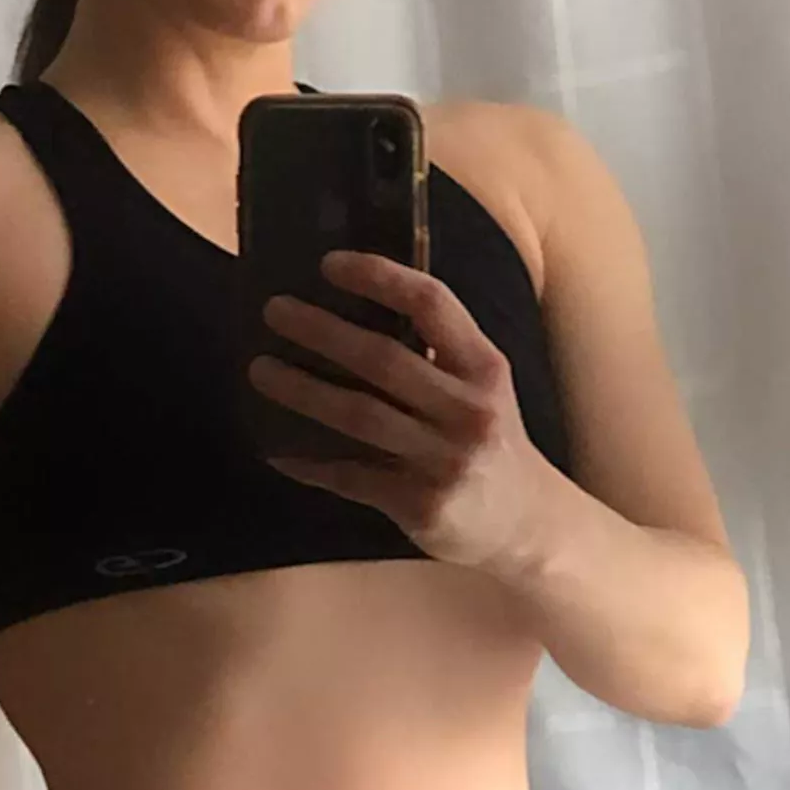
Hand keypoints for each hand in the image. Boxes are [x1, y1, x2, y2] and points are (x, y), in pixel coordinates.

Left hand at [249, 249, 544, 572]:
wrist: (529, 524)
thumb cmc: (491, 443)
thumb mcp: (482, 388)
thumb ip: (438, 352)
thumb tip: (356, 311)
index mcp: (485, 368)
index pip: (431, 304)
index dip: (379, 277)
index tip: (327, 265)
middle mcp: (469, 410)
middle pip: (383, 359)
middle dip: (321, 331)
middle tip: (274, 311)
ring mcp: (445, 461)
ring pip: (360, 416)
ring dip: (302, 390)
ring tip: (260, 370)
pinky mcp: (422, 505)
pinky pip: (353, 478)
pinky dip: (311, 464)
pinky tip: (277, 450)